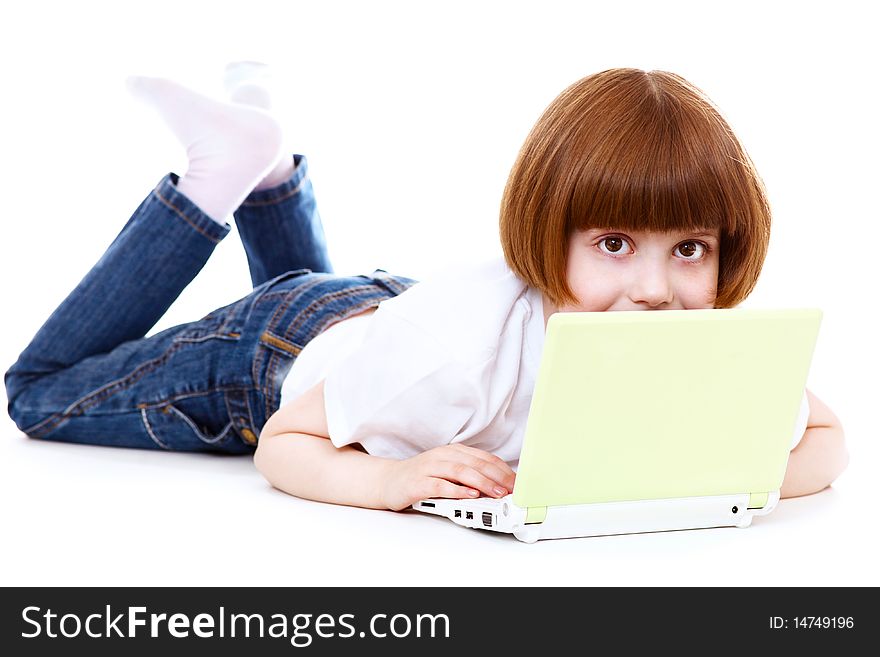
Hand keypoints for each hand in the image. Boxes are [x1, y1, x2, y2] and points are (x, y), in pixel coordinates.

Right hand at [379, 444, 516, 510]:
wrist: (387, 481)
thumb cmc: (421, 478)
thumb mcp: (447, 472)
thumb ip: (468, 476)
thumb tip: (497, 487)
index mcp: (452, 452)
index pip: (484, 458)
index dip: (503, 470)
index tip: (517, 483)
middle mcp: (442, 456)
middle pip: (475, 463)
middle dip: (497, 476)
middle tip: (512, 489)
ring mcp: (429, 468)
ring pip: (460, 471)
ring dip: (482, 482)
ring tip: (497, 493)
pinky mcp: (418, 482)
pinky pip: (440, 485)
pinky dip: (457, 490)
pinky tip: (469, 495)